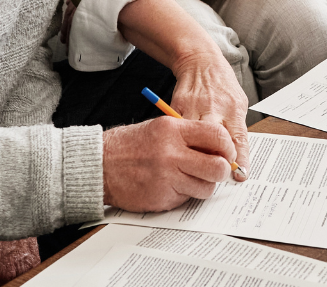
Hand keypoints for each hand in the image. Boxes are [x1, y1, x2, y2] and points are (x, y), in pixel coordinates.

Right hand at [101, 116, 236, 210]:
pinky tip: (170, 185)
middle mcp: (171, 154)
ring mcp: (166, 178)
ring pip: (206, 188)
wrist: (98, 165)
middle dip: (222, 171)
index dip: (227, 147)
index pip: (217, 136)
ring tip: (190, 177)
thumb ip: (188, 135)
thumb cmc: (129, 146)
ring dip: (203, 185)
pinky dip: (183, 194)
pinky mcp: (161, 198)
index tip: (227, 152)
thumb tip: (219, 147)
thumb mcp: (160, 128)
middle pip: (217, 167)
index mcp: (173, 130)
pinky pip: (186, 199)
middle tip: (217, 170)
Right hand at [169, 53, 250, 177]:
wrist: (201, 62)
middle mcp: (214, 108)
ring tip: (198, 165)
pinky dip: (180, 143)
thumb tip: (240, 161)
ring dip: (197, 154)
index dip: (240, 159)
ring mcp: (193, 107)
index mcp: (233, 108)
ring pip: (194, 138)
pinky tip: (181, 151)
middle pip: (215, 140)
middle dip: (216, 158)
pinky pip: (178, 131)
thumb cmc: (222, 85)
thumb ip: (237, 130)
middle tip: (217, 171)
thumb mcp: (238, 103)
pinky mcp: (176, 107)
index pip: (238, 138)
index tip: (240, 176)